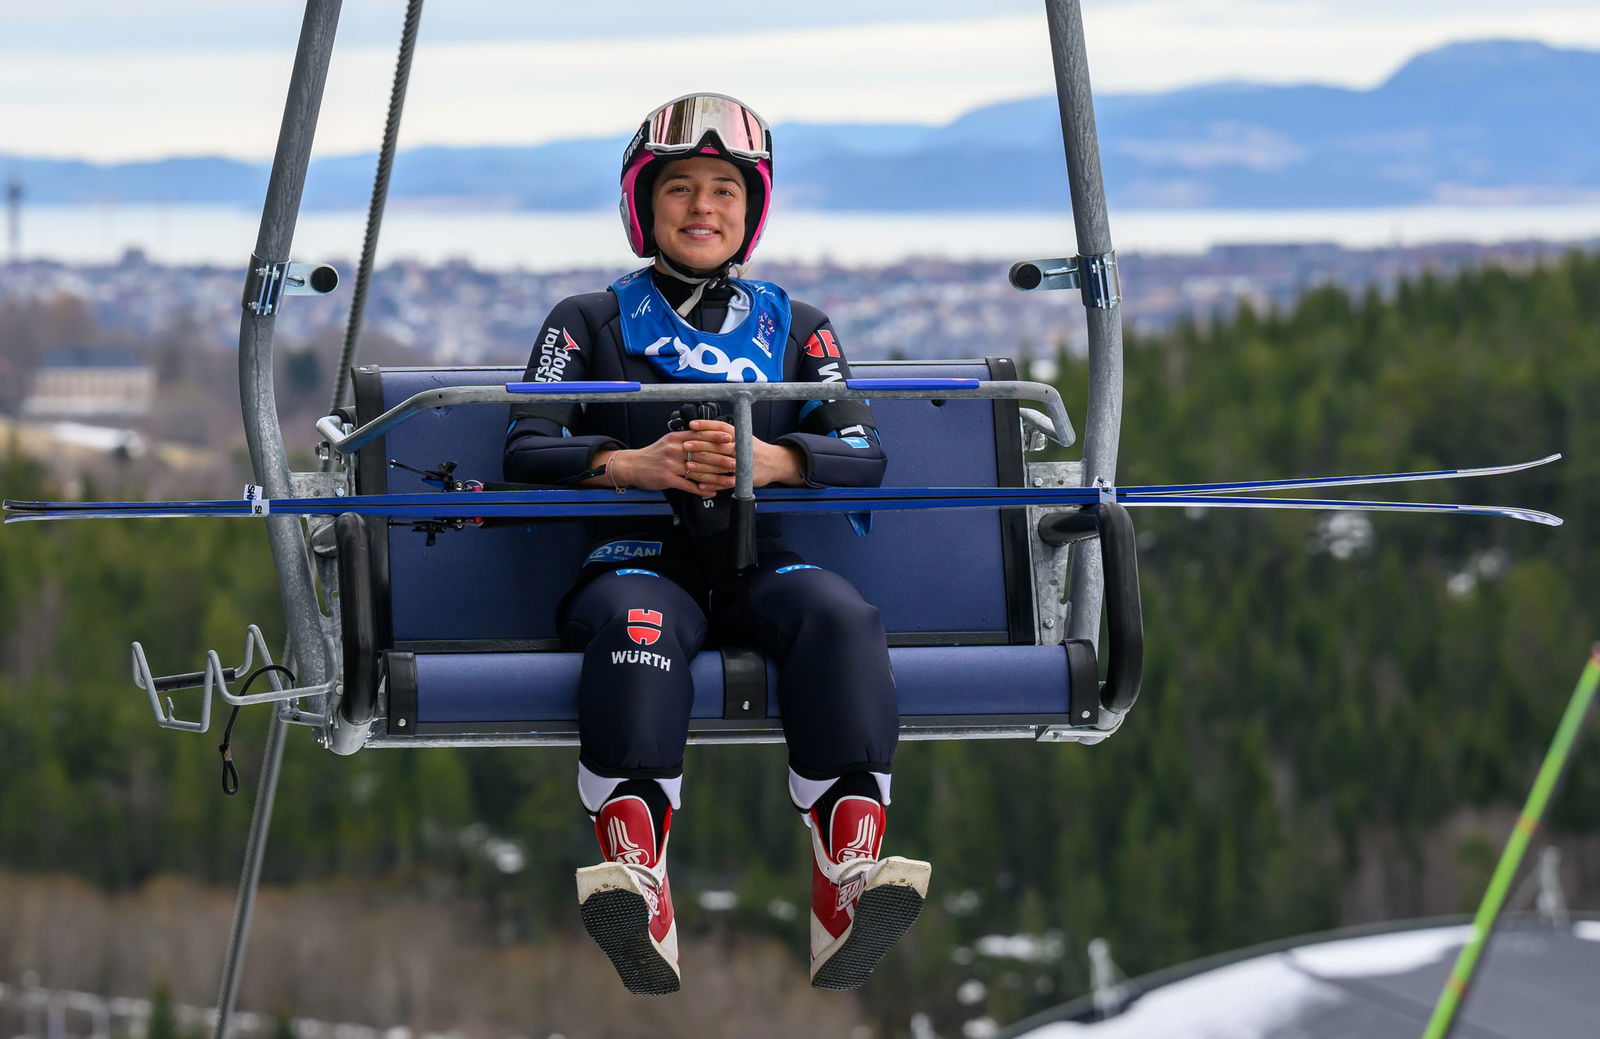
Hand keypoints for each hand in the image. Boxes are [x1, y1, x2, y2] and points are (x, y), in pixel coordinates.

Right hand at [603, 429, 729, 497]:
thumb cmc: (653, 454)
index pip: (699, 435)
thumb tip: (705, 433)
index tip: (731, 438)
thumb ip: (685, 438)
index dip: (716, 437)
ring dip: (716, 478)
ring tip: (730, 481)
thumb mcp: (668, 441)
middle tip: (737, 462)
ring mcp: (671, 465)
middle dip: (721, 459)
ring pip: (698, 472)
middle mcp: (674, 450)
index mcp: (676, 438)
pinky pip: (688, 485)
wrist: (632, 465)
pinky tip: (712, 492)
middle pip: (702, 454)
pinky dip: (701, 490)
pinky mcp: (667, 479)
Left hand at [680, 420, 803, 488]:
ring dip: (703, 466)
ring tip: (689, 466)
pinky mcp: (743, 479)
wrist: (774, 463)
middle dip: (700, 446)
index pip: (721, 428)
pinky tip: (700, 485)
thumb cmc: (753, 449)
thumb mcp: (742, 436)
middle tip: (686, 446)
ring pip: (719, 465)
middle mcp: (742, 448)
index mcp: (740, 436)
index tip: (692, 425)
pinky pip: (725, 483)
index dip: (706, 426)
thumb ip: (723, 434)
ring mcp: (743, 464)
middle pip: (718, 446)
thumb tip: (698, 429)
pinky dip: (712, 485)